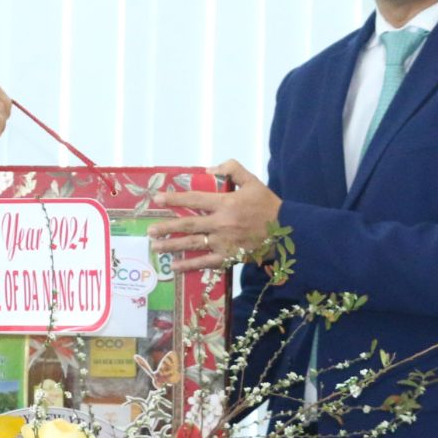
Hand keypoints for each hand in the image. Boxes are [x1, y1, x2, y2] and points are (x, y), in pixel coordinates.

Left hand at [148, 160, 281, 271]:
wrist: (287, 232)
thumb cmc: (267, 205)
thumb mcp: (252, 181)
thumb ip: (232, 169)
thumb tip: (209, 169)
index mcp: (226, 204)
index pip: (194, 200)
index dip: (175, 199)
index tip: (157, 199)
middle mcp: (221, 224)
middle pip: (188, 225)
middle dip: (166, 227)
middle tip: (150, 230)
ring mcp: (223, 242)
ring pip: (192, 244)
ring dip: (172, 246)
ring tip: (155, 247)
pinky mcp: (228, 257)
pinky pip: (205, 262)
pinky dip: (189, 265)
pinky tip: (174, 267)